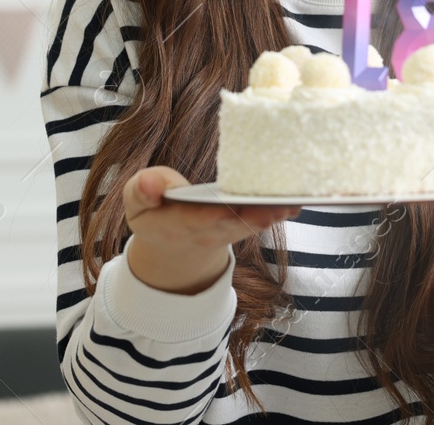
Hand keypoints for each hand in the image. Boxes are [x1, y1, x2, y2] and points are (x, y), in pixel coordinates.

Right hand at [122, 166, 300, 294]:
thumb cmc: (154, 216)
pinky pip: (262, 220)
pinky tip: (298, 199)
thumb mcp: (136, 202)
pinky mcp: (242, 226)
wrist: (172, 250)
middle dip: (254, 216)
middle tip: (276, 206)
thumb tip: (150, 184)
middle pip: (233, 225)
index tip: (228, 210)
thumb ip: (141, 191)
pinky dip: (279, 211)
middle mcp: (207, 233)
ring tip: (293, 201)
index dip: (214, 216)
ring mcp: (227, 232)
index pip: (197, 221)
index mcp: (177, 226)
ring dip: (273, 215)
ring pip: (252, 225)